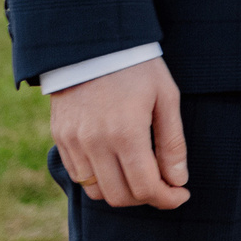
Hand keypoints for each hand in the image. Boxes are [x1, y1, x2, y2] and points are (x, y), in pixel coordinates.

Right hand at [50, 57, 189, 210]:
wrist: (94, 41)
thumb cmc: (138, 67)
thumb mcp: (166, 97)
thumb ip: (172, 143)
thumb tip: (178, 180)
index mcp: (126, 133)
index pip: (146, 187)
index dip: (167, 199)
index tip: (180, 194)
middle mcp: (95, 143)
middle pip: (120, 196)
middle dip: (146, 199)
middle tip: (164, 186)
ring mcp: (73, 142)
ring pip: (96, 191)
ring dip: (121, 191)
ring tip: (141, 175)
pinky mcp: (60, 137)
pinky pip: (79, 175)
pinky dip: (99, 179)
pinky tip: (116, 163)